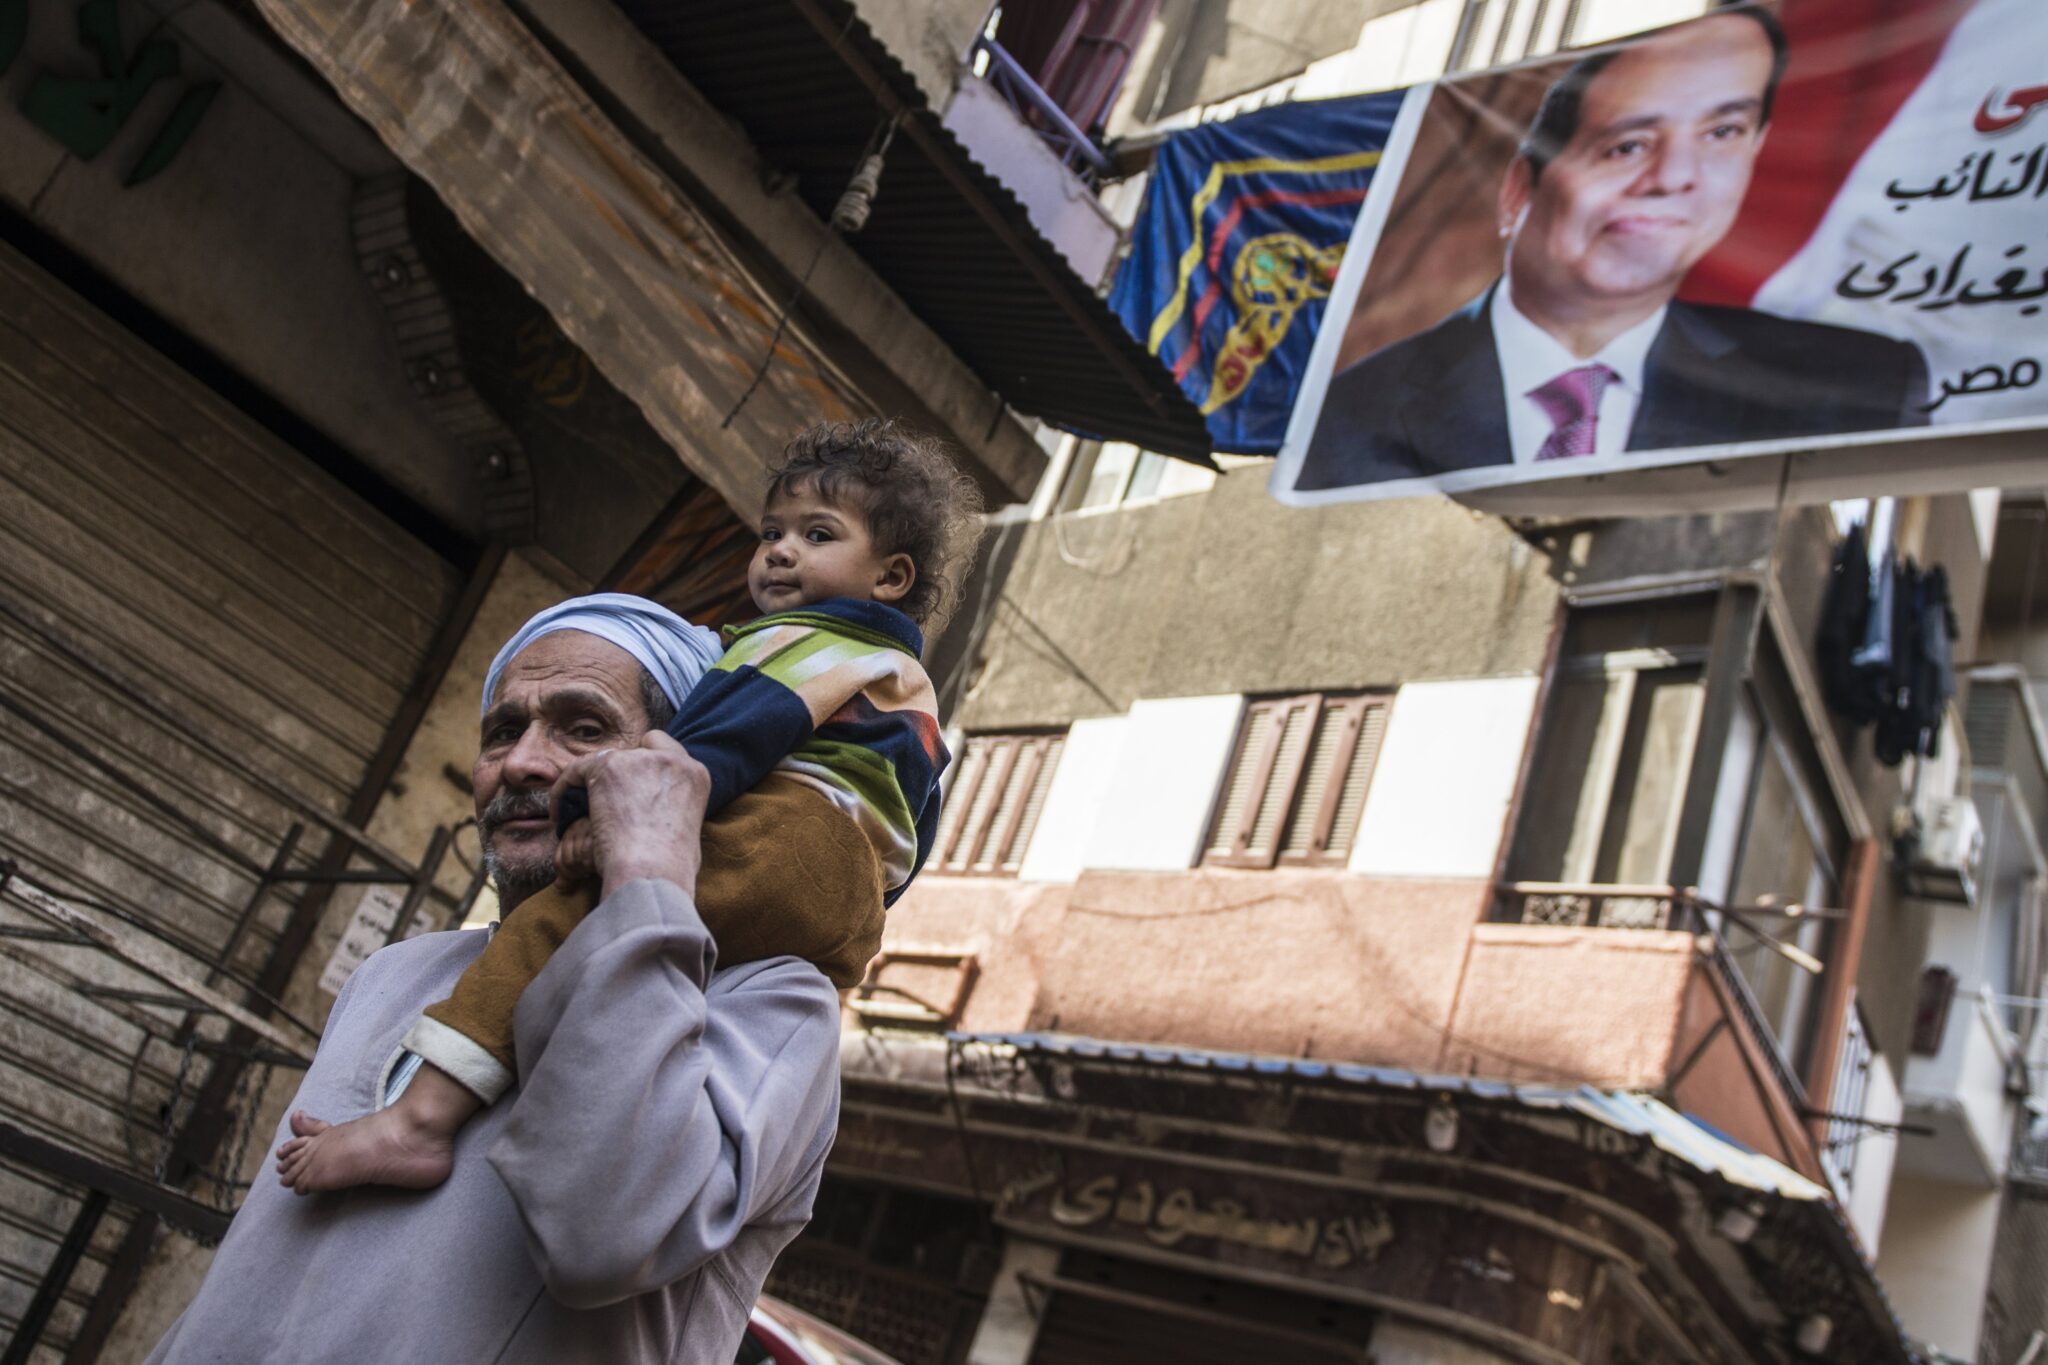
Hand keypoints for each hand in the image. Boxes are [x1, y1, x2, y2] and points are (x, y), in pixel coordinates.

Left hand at [548, 731, 709, 900]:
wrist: (651, 872)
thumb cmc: (669, 868)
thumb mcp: (687, 830)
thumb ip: (674, 809)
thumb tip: (653, 816)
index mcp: (695, 774)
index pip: (664, 749)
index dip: (644, 766)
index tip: (629, 786)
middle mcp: (671, 760)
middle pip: (635, 749)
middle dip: (621, 771)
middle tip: (605, 800)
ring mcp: (640, 760)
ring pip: (604, 759)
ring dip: (593, 781)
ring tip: (577, 810)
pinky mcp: (609, 767)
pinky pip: (577, 770)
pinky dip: (564, 790)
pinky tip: (560, 815)